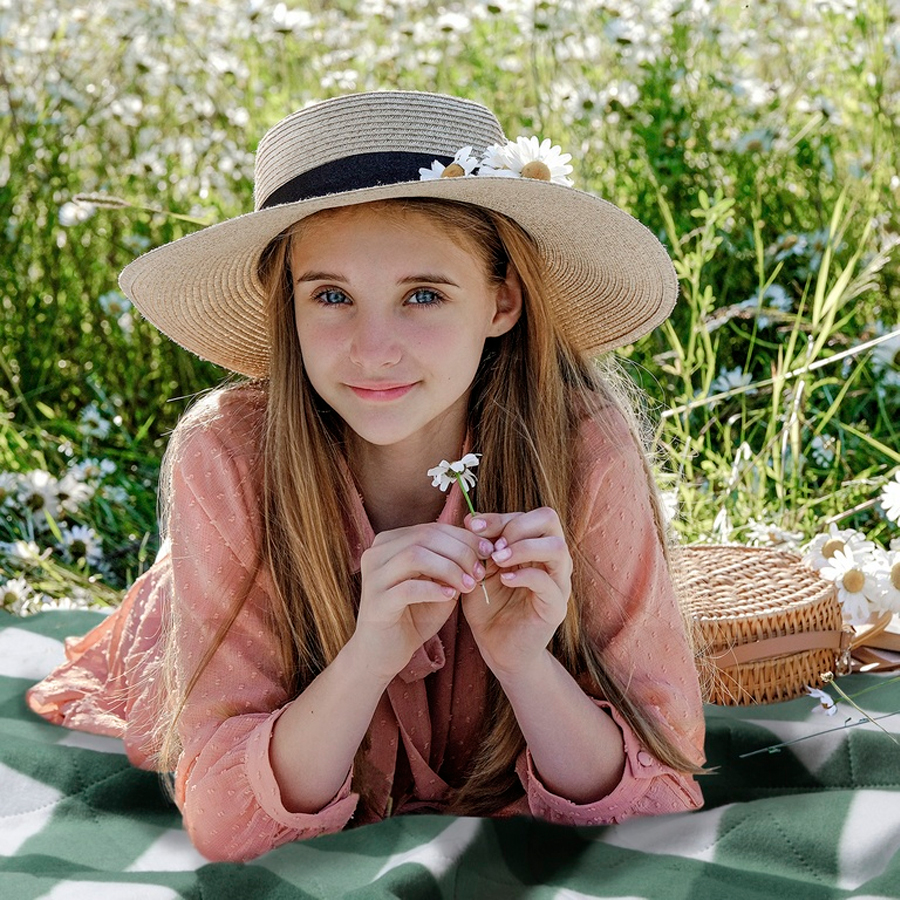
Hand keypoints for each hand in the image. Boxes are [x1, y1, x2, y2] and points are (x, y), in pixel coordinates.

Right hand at [353, 522, 491, 680]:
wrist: (384, 653)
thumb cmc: (414, 615)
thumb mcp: (437, 583)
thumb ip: (453, 564)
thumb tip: (483, 546)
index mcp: (390, 542)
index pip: (432, 528)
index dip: (464, 538)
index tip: (488, 552)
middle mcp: (376, 553)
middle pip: (425, 537)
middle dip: (460, 552)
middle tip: (480, 571)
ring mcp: (373, 577)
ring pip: (415, 556)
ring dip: (449, 569)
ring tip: (469, 585)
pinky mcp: (376, 603)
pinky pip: (408, 589)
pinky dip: (433, 590)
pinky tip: (450, 597)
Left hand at [461, 508, 571, 678]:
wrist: (497, 647)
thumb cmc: (488, 605)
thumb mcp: (479, 569)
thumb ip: (480, 546)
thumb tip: (471, 519)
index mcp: (536, 545)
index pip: (528, 514)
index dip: (499, 516)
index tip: (472, 526)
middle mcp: (552, 559)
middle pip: (549, 519)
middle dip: (516, 525)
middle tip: (493, 545)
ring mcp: (558, 582)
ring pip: (556, 547)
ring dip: (523, 547)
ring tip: (498, 559)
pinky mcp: (556, 607)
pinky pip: (547, 583)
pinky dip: (524, 575)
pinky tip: (503, 579)